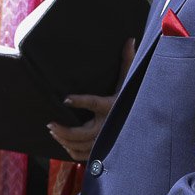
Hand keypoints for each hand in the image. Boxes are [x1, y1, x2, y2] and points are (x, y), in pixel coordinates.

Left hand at [47, 37, 133, 161]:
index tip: (66, 98)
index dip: (80, 101)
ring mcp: (104, 140)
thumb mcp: (130, 80)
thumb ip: (128, 61)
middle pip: (82, 134)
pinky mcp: (101, 149)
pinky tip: (63, 143)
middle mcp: (107, 126)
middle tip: (50, 124)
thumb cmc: (133, 98)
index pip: (94, 103)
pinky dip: (72, 151)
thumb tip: (130, 39)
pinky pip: (84, 154)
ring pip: (80, 146)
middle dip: (64, 131)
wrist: (144, 124)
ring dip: (64, 140)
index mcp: (111, 106)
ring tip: (53, 130)